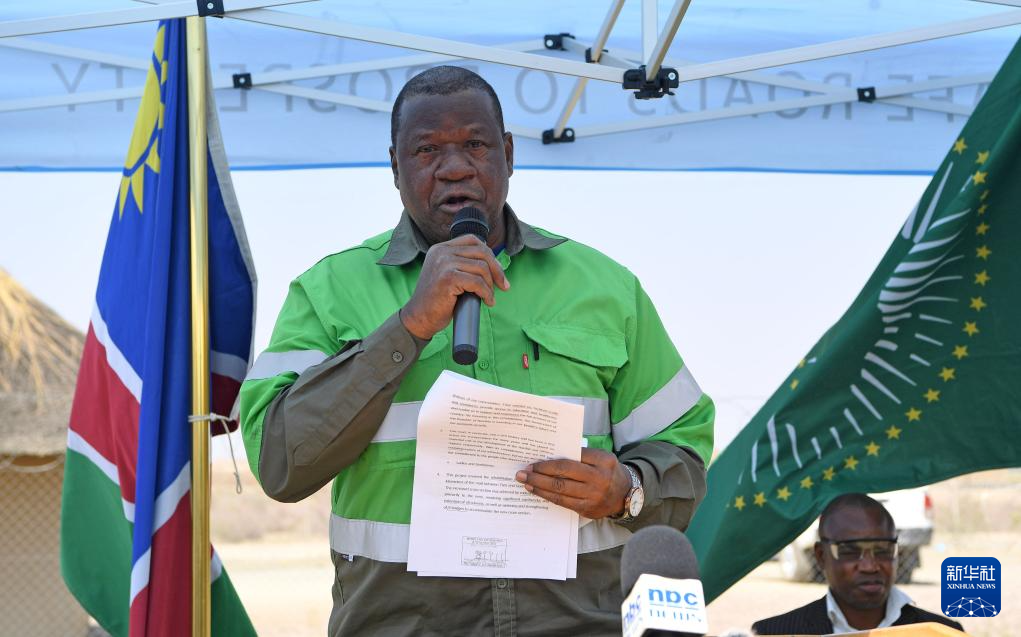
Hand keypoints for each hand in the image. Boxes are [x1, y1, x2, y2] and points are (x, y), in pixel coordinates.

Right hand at [400, 234, 509, 339]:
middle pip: (481, 252)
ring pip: (482, 268)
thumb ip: (463, 265)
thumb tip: (495, 265)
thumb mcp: (448, 275)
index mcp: (440, 248)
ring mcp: (443, 264)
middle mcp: (441, 252)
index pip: (473, 240)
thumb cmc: (437, 300)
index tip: (498, 272)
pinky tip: (487, 301)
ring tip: (489, 297)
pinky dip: (486, 293)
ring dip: (490, 285)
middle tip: (503, 286)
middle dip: (497, 270)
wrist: (419, 318)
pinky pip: (478, 283)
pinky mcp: (448, 278)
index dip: (490, 255)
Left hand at [515, 449, 632, 518]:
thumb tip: (550, 456)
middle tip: (523, 472)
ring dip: (539, 485)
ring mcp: (593, 495)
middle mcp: (599, 478)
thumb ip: (582, 456)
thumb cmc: (607, 472)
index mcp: (603, 460)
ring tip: (525, 481)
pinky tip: (536, 491)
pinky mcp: (587, 509)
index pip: (572, 457)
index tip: (534, 461)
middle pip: (563, 473)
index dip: (551, 460)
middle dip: (540, 472)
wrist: (625, 495)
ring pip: (560, 490)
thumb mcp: (601, 459)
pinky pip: (563, 502)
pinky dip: (547, 496)